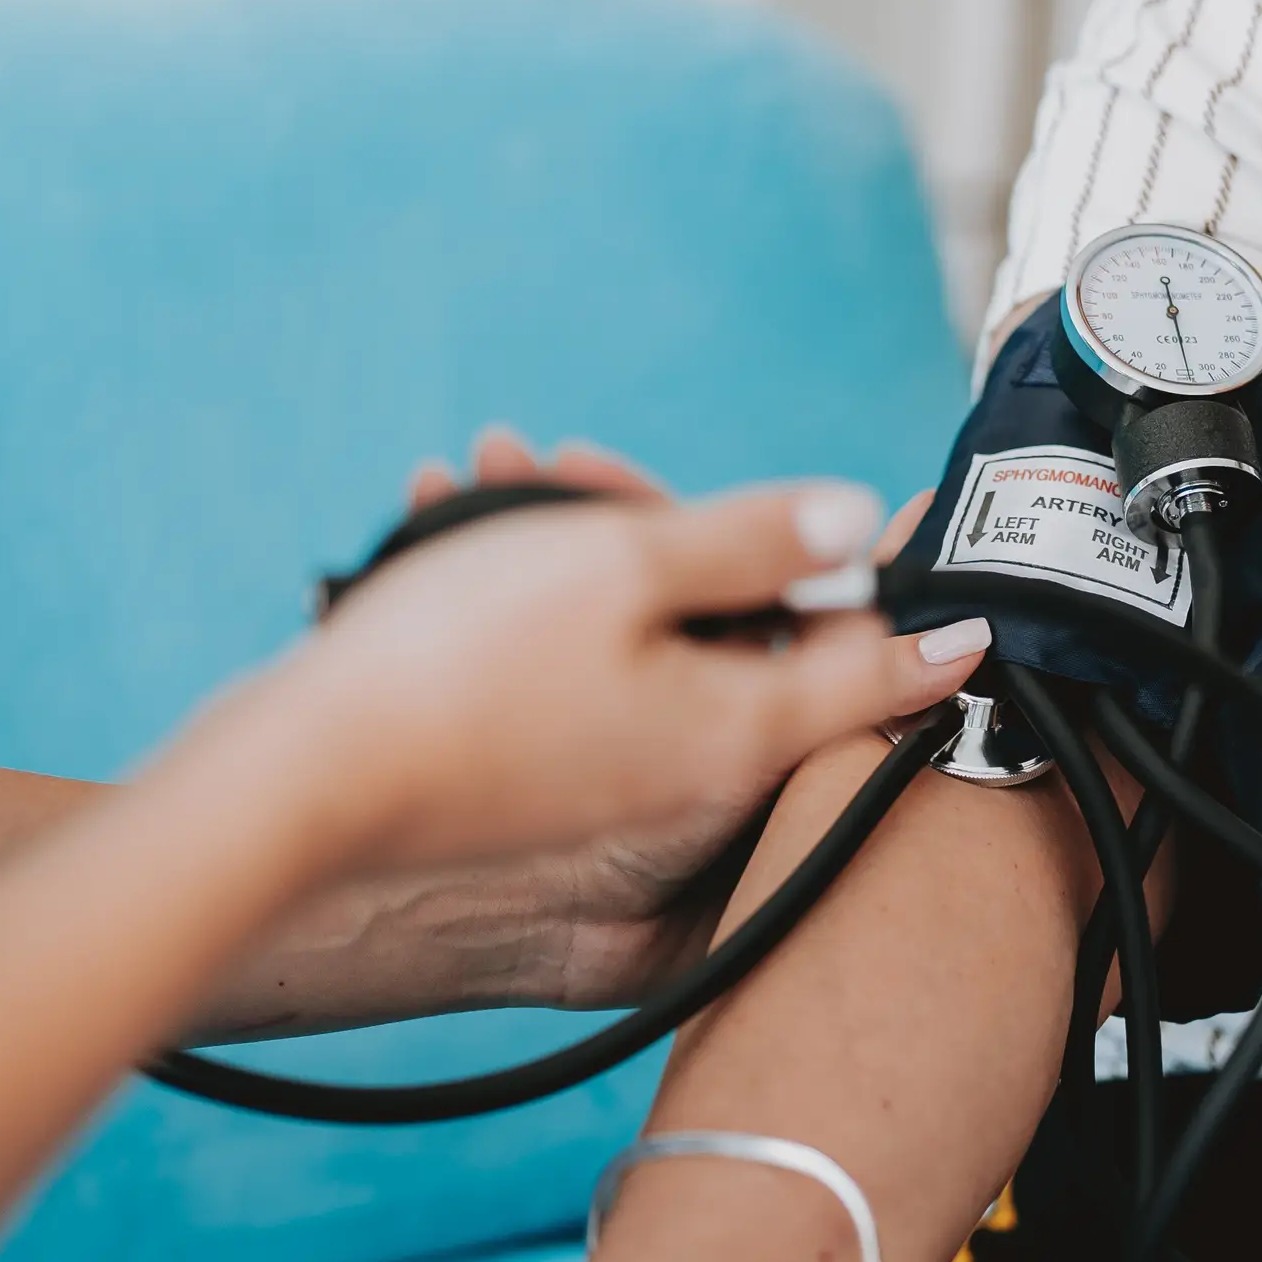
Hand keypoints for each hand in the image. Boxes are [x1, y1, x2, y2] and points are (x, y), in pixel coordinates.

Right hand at [400, 434, 978, 1004]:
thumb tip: (856, 518)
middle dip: (684, 539)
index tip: (960, 595)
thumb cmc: (458, 673)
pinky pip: (580, 685)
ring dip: (590, 558)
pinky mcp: (549, 795)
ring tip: (488, 477)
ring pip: (649, 651)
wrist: (301, 790)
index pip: (879, 672)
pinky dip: (541, 613)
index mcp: (743, 730)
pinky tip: (451, 539)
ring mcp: (622, 796)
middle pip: (751, 646)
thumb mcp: (623, 568)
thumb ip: (754, 540)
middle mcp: (697, 780)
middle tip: (585, 466)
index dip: (922, 615)